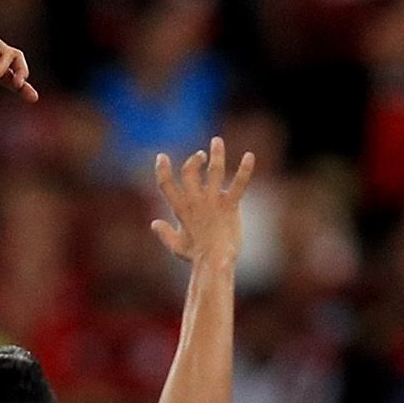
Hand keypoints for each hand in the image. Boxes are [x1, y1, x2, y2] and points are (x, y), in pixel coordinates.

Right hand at [150, 137, 254, 264]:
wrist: (215, 261)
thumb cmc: (195, 255)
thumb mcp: (176, 245)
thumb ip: (165, 233)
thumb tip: (154, 223)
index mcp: (180, 208)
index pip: (166, 184)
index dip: (162, 169)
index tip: (162, 157)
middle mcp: (195, 200)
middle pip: (190, 171)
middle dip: (193, 160)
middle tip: (200, 155)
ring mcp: (213, 201)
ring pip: (214, 171)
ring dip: (216, 154)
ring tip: (217, 141)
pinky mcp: (230, 205)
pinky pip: (239, 184)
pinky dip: (245, 170)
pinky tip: (249, 156)